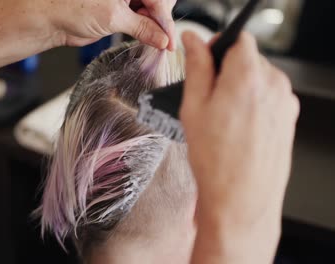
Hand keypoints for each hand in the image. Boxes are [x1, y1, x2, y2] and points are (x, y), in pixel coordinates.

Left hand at [44, 0, 175, 49]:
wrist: (54, 20)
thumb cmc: (73, 8)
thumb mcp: (114, 17)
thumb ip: (142, 28)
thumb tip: (162, 38)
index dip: (165, 21)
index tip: (169, 41)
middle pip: (159, 2)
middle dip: (162, 21)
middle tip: (162, 41)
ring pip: (152, 11)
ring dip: (155, 27)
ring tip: (154, 41)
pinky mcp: (122, 11)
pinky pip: (142, 20)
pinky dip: (146, 30)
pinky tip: (148, 39)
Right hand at [180, 32, 299, 262]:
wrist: (241, 200)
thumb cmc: (216, 161)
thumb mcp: (194, 108)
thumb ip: (196, 67)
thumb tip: (194, 42)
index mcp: (248, 76)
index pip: (238, 38)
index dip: (218, 47)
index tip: (205, 63)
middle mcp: (274, 84)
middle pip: (249, 58)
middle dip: (227, 70)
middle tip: (207, 99)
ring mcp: (286, 102)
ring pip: (259, 79)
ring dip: (240, 88)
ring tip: (222, 120)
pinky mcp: (290, 118)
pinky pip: (268, 98)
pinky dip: (252, 104)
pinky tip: (237, 129)